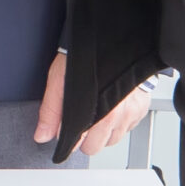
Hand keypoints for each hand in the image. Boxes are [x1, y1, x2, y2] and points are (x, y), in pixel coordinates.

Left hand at [33, 51, 151, 157]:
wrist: (110, 38)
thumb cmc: (84, 56)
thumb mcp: (59, 81)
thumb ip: (51, 112)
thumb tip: (42, 135)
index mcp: (95, 113)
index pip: (79, 145)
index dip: (68, 138)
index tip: (65, 131)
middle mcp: (116, 116)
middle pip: (96, 147)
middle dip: (85, 138)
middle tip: (80, 119)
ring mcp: (131, 113)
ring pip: (113, 140)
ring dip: (103, 132)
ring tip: (96, 112)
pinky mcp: (142, 108)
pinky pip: (128, 128)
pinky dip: (119, 122)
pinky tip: (111, 107)